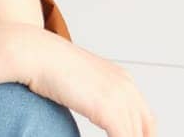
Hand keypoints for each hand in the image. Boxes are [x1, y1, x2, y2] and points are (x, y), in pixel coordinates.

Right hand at [3, 24, 156, 136]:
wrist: (36, 54)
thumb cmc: (47, 64)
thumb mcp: (79, 81)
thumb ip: (91, 95)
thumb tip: (90, 108)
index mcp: (122, 79)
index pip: (145, 117)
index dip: (142, 135)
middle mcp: (126, 86)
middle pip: (148, 128)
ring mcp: (119, 96)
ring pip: (135, 135)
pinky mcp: (108, 108)